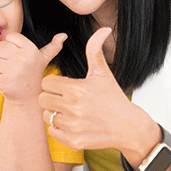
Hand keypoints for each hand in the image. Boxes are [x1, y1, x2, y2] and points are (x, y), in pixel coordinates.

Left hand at [0, 32, 66, 103]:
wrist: (28, 97)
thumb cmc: (33, 74)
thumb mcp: (43, 59)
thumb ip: (52, 46)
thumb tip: (63, 35)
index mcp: (31, 50)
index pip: (10, 36)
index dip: (12, 45)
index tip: (18, 54)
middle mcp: (22, 59)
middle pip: (0, 46)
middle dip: (3, 55)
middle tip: (12, 64)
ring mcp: (12, 71)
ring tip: (10, 73)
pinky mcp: (2, 82)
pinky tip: (6, 81)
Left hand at [39, 27, 154, 154]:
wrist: (129, 127)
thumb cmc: (114, 98)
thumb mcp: (103, 73)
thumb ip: (96, 49)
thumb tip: (104, 29)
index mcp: (77, 88)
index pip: (46, 82)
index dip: (53, 83)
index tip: (63, 87)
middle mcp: (74, 107)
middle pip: (42, 99)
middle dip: (50, 97)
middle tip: (63, 99)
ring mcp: (74, 126)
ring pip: (47, 116)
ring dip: (54, 113)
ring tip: (68, 112)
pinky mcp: (74, 141)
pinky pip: (53, 132)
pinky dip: (59, 129)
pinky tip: (71, 124)